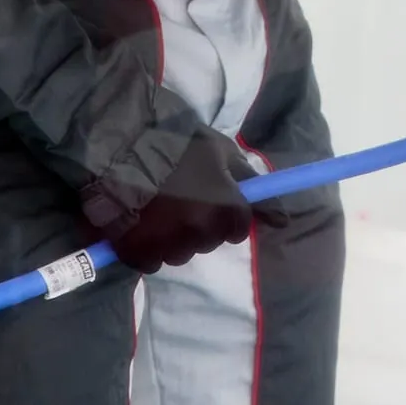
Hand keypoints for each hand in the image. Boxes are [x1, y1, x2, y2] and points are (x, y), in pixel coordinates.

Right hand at [82, 131, 280, 274]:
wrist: (121, 143)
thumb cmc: (177, 143)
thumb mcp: (222, 153)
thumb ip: (252, 185)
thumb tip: (283, 219)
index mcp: (224, 208)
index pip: (238, 229)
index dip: (226, 213)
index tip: (210, 198)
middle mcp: (199, 232)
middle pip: (208, 242)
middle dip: (199, 225)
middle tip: (181, 198)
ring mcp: (166, 245)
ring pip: (180, 253)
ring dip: (174, 238)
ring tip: (157, 208)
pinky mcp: (137, 253)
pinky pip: (151, 261)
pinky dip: (147, 247)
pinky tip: (140, 222)